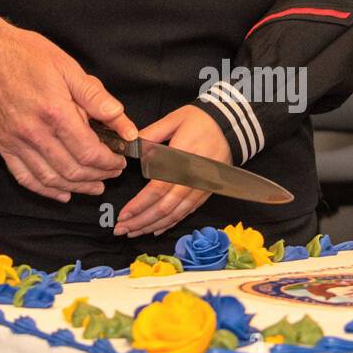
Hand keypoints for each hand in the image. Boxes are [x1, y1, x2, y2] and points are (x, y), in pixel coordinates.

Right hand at [0, 25, 137, 201]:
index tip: (119, 160)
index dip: (109, 162)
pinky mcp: (2, 145)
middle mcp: (34, 132)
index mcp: (54, 111)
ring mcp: (15, 142)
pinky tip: (61, 192)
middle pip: (73, 170)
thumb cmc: (25, 54)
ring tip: (94, 186)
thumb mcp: (67, 67)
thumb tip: (123, 124)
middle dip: (99, 176)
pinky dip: (45, 190)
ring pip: (51, 179)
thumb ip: (96, 97)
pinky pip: (25, 177)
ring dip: (77, 187)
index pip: (89, 152)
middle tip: (112, 172)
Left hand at [112, 104, 230, 239]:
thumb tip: (131, 144)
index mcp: (181, 161)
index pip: (157, 189)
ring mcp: (201, 188)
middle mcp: (192, 179)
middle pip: (164, 208)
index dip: (139, 205)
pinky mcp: (206, 192)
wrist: (231, 126)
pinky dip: (171, 222)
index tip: (123, 215)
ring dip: (153, 226)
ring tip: (134, 232)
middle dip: (141, 222)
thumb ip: (151, 133)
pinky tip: (156, 228)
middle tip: (121, 230)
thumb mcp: (173, 119)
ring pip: (175, 214)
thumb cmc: (200, 120)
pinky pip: (187, 212)